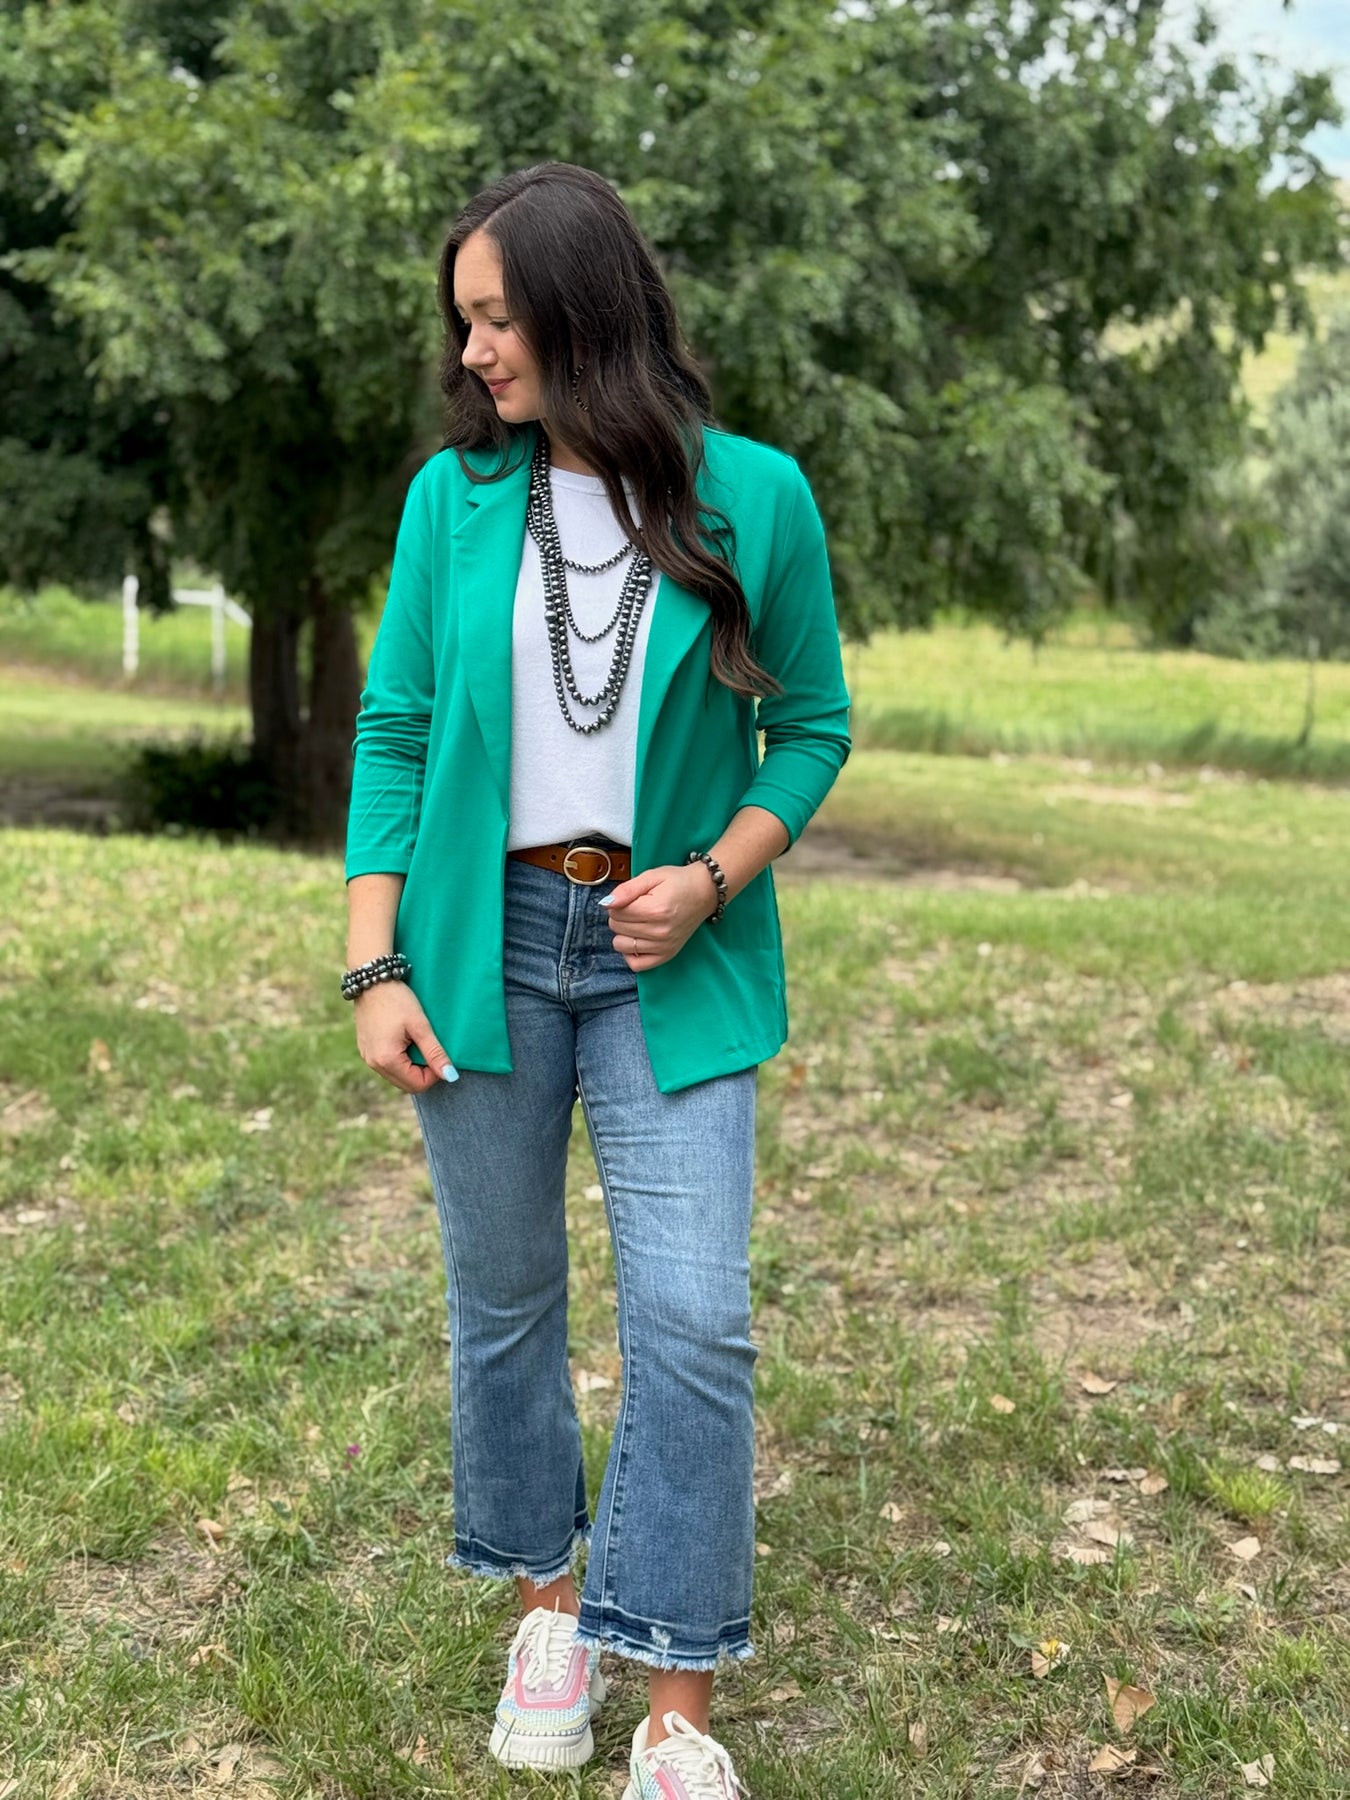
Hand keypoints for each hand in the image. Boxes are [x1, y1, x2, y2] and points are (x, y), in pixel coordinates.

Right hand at [352, 981, 456, 1092]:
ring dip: (411, 1066)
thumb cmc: (397, 1000)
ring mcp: (367, 1058)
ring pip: (397, 1076)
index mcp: (387, 1060)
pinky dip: (400, 1060)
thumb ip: (435, 1053)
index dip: (434, 1073)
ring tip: (417, 1041)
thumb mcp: (420, 1025)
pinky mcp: (366, 1050)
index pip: (418, 1085)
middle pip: (407, 1085)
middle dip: (423, 1072)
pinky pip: (387, 1066)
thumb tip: (451, 1076)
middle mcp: (374, 1064)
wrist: (371, 980)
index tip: (439, 1053)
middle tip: (430, 1048)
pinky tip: (405, 1040)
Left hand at [601, 862, 718, 970]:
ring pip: (621, 945)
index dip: (618, 902)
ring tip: (638, 922)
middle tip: (636, 907)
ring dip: (624, 933)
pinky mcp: (667, 955)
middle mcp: (660, 932)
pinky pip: (636, 964)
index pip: (615, 912)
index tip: (631, 898)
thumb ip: (627, 889)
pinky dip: (631, 953)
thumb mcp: (652, 876)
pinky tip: (638, 939)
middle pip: (616, 928)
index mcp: (655, 910)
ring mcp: (664, 946)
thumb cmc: (678, 882)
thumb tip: (606, 903)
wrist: (705, 892)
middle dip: (620, 916)